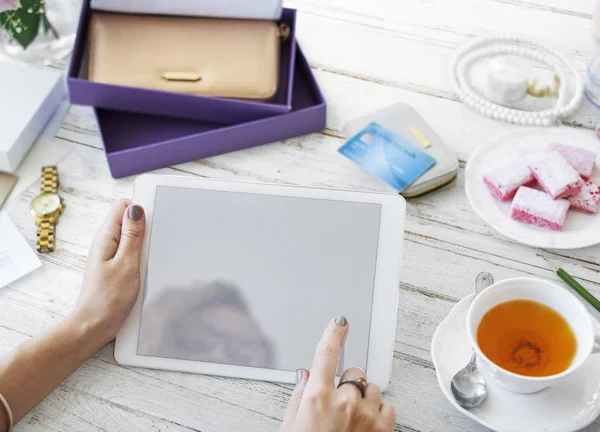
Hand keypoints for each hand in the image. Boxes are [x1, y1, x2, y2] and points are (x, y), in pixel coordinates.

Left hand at [70, 200, 145, 345]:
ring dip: (144, 244)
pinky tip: (145, 268)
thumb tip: (136, 209)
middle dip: (144, 228)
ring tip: (147, 261)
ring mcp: (109, 255)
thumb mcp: (127, 263)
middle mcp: (106, 243)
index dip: (140, 210)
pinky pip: (131, 252)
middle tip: (151, 246)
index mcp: (106, 237)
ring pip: (131, 237)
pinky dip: (141, 256)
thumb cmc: (109, 299)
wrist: (95, 326)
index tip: (152, 224)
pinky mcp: (115, 266)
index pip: (123, 207)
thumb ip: (133, 235)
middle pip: (128, 221)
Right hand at [282, 317, 395, 431]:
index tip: (339, 322)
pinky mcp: (382, 428)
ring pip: (372, 388)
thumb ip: (299, 397)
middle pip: (354, 372)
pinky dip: (379, 413)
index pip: (326, 353)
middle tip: (340, 403)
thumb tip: (305, 377)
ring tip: (353, 418)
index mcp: (318, 397)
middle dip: (348, 382)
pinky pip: (387, 407)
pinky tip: (366, 424)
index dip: (333, 334)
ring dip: (365, 399)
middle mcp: (343, 402)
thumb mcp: (292, 424)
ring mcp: (365, 415)